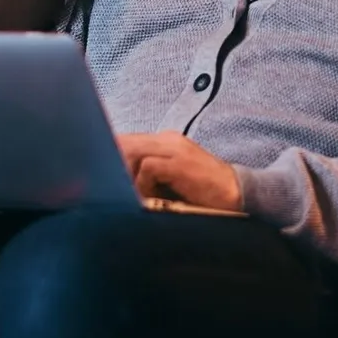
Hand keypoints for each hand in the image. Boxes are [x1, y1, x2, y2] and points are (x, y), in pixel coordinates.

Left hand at [118, 131, 242, 211]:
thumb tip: (119, 183)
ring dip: (127, 176)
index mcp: (165, 141)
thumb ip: (149, 174)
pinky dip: (143, 184)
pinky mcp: (179, 163)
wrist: (236, 191)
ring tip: (131, 195)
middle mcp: (168, 139)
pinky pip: (147, 167)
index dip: (111, 156)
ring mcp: (174, 149)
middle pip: (125, 143)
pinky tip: (152, 197)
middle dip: (112, 164)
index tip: (100, 174)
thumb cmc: (202, 191)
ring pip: (132, 152)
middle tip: (109, 187)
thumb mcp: (172, 178)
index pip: (128, 141)